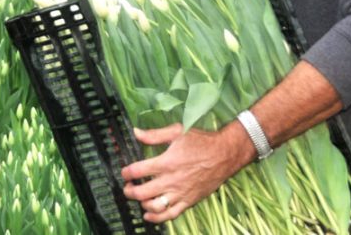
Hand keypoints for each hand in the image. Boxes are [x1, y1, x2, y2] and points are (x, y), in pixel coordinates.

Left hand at [121, 122, 253, 222]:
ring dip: (142, 204)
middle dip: (130, 191)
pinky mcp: (188, 201)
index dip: (126, 173)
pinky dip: (156, 218)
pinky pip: (170, 215)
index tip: (125, 172)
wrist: (225, 154)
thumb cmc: (202, 142)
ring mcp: (180, 193)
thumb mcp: (177, 132)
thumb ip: (154, 135)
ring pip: (154, 206)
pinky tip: (148, 215)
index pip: (137, 171)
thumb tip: (136, 133)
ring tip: (139, 198)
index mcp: (166, 162)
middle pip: (142, 192)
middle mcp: (171, 180)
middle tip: (128, 187)